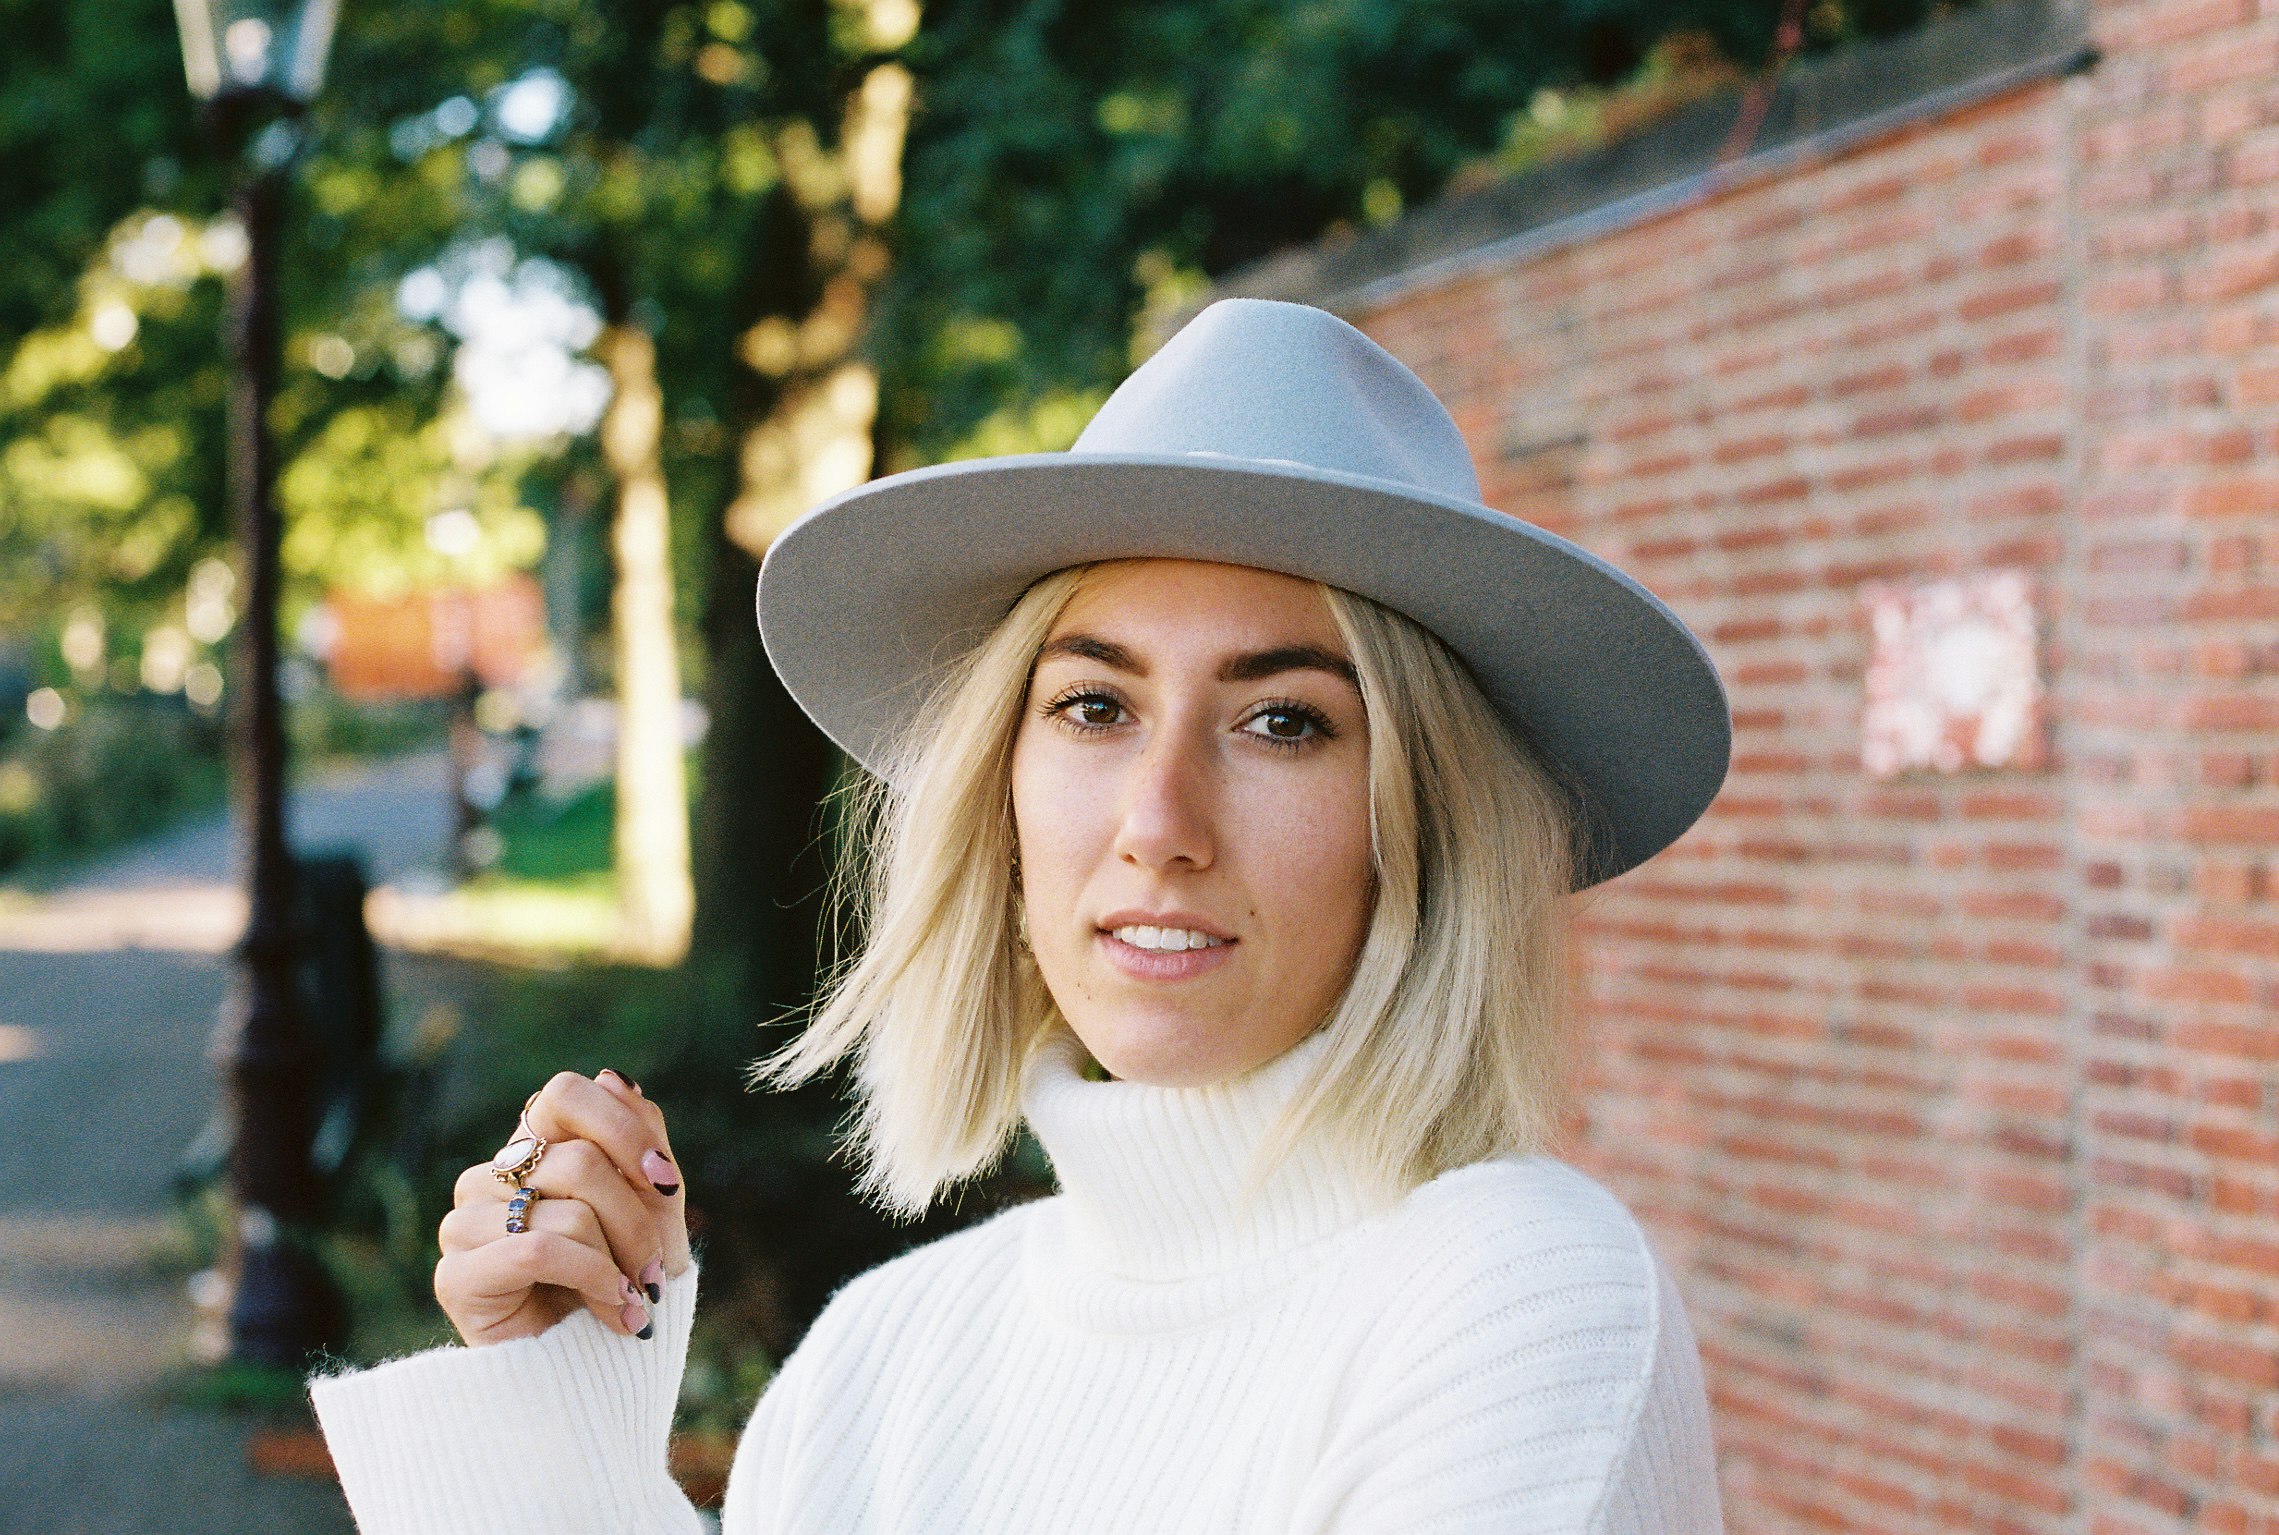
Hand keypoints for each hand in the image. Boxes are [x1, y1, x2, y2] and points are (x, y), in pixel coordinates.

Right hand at [434, 1068, 691, 1347]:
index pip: (565, 1093)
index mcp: (534, 1150)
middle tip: (655, 1270)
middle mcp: (492, 1178)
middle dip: (637, 1221)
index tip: (665, 1181)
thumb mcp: (653, 1208)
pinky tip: (616, 1312)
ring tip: (634, 1298)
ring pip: (566, 1208)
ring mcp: (465, 1223)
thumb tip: (613, 1075)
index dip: (622, 1129)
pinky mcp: (455, 1275)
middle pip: (579, 1161)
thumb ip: (641, 1139)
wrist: (603, 1377)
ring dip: (619, 1261)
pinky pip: (538, 1250)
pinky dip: (594, 1279)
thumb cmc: (627, 1285)